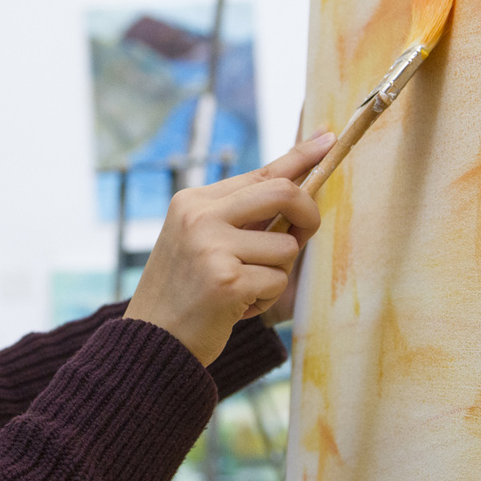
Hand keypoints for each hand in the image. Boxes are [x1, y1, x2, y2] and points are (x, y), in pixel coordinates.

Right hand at [124, 132, 335, 364]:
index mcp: (194, 200)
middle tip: (303, 236)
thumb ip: (241, 216)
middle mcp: (200, 216)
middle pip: (283, 193)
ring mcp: (211, 246)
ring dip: (276, 274)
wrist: (152, 341)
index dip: (300, 155)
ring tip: (244, 289)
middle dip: (308, 215)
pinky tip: (236, 308)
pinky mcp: (226, 280)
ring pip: (286, 247)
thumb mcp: (202, 240)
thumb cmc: (186, 291)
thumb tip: (298, 191)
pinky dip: (265, 299)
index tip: (329, 139)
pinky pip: (277, 281)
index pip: (261, 171)